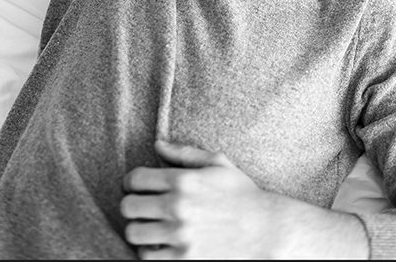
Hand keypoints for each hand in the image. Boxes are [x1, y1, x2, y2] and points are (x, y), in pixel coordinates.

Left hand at [120, 140, 280, 259]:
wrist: (266, 230)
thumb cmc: (242, 194)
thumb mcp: (218, 163)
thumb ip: (184, 153)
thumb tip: (158, 144)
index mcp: (183, 180)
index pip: (135, 179)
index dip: (131, 181)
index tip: (137, 186)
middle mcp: (177, 207)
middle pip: (128, 206)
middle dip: (132, 204)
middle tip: (142, 206)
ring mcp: (179, 236)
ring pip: (134, 233)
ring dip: (139, 228)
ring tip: (150, 225)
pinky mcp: (183, 260)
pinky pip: (146, 257)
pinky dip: (149, 250)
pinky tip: (161, 244)